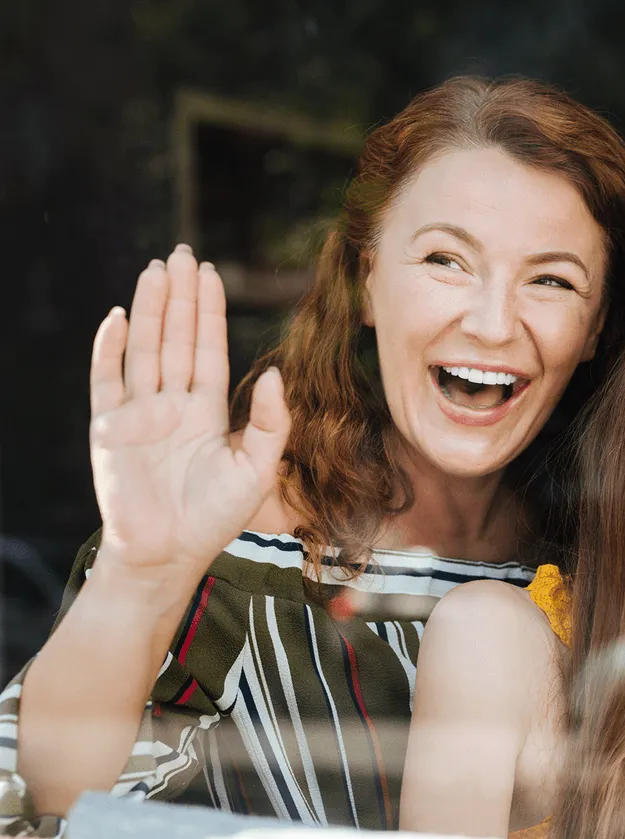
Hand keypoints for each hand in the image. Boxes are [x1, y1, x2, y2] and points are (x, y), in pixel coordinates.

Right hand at [89, 245, 290, 581]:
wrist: (168, 554)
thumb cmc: (215, 517)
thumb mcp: (257, 470)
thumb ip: (271, 423)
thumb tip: (273, 374)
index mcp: (206, 411)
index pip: (207, 349)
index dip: (208, 312)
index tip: (211, 273)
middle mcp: (172, 404)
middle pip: (175, 338)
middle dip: (180, 296)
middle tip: (183, 253)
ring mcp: (138, 414)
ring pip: (144, 349)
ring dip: (149, 310)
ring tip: (156, 270)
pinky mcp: (109, 429)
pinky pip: (106, 381)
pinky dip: (109, 349)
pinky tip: (118, 317)